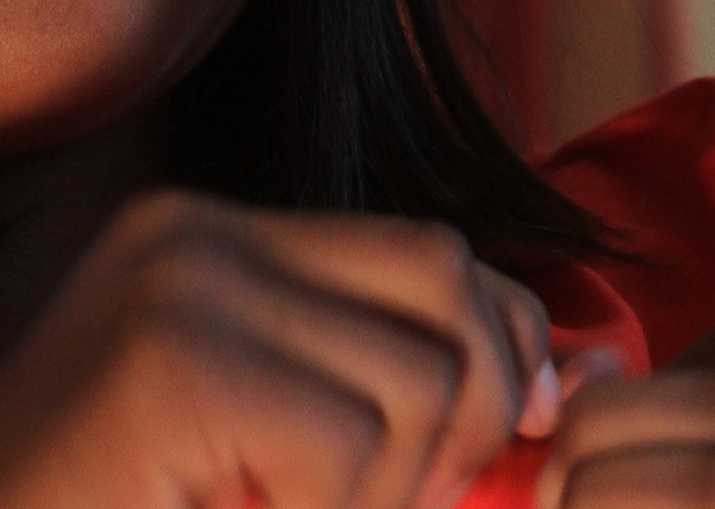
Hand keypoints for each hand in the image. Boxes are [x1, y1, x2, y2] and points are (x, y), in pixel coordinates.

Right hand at [0, 192, 560, 508]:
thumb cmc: (135, 506)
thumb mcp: (286, 434)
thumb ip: (406, 385)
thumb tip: (579, 376)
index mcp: (216, 235)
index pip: (429, 252)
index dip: (504, 338)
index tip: (522, 421)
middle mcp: (194, 232)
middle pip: (444, 275)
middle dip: (481, 398)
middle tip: (419, 486)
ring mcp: (178, 283)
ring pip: (416, 375)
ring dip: (395, 485)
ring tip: (300, 507)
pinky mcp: (171, 358)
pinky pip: (353, 442)